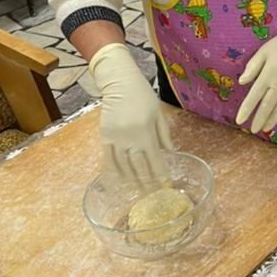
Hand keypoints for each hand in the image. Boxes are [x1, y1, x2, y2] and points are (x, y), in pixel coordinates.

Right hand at [89, 42, 172, 183]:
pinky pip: (108, 158)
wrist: (119, 83)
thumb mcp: (159, 113)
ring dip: (130, 179)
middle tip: (152, 193)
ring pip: (123, 165)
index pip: (154, 160)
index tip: (166, 185)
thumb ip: (164, 134)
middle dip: (146, 182)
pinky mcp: (105, 136)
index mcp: (146, 133)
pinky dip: (113, 170)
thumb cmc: (143, 96)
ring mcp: (116, 138)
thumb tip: (171, 152)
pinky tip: (119, 179)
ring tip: (137, 190)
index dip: (160, 175)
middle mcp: (130, 138)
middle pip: (138, 166)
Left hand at [236, 0, 276, 133]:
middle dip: (260, 119)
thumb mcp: (263, 51)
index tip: (239, 121)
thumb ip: (252, 67)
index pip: (255, 96)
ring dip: (273, 119)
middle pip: (268, 105)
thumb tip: (241, 82)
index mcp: (269, 73)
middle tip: (253, 130)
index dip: (246, 109)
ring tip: (265, 128)